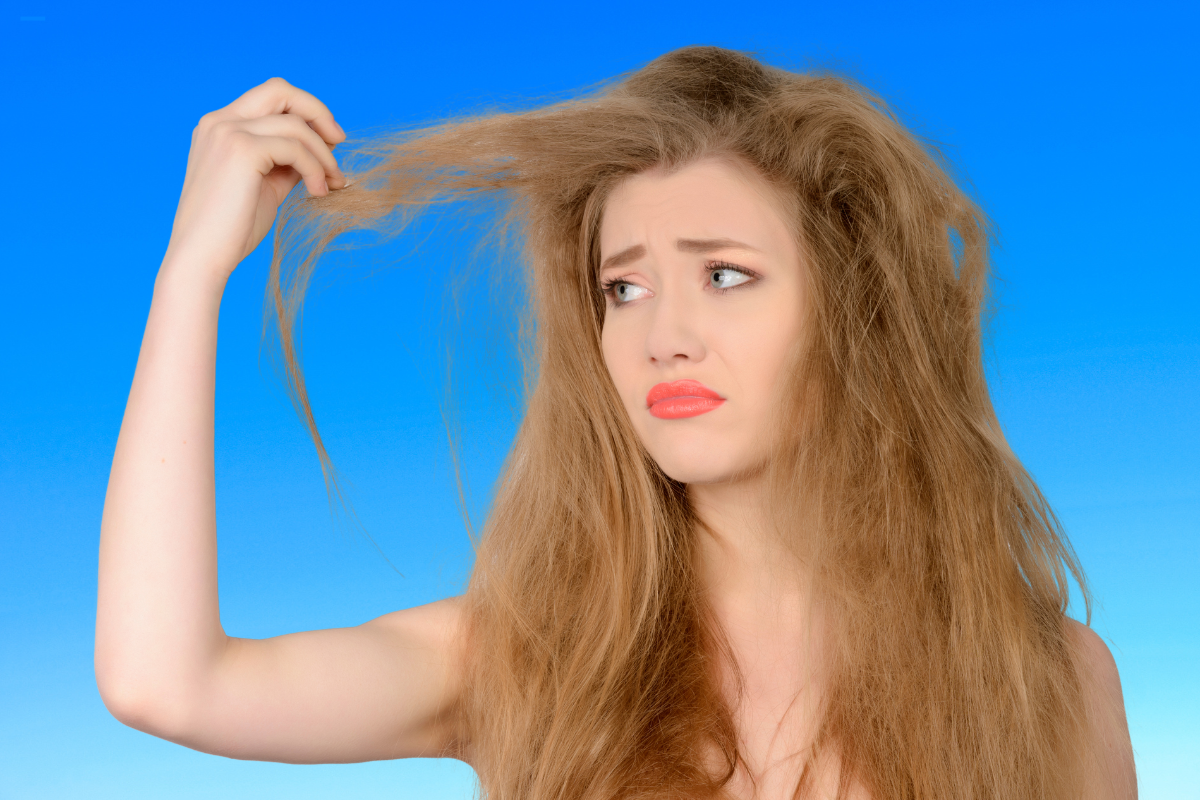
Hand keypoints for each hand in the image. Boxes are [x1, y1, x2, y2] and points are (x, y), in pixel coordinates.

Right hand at [163, 77, 346, 279]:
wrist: (202, 258)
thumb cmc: (232, 230)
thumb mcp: (265, 185)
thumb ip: (286, 162)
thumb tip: (321, 151)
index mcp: (220, 126)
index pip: (271, 97)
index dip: (305, 112)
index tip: (330, 141)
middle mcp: (219, 121)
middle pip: (280, 90)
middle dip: (318, 113)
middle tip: (340, 143)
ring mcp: (227, 132)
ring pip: (295, 124)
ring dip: (323, 154)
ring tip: (331, 184)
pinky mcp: (241, 149)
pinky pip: (296, 147)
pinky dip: (315, 168)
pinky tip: (318, 192)